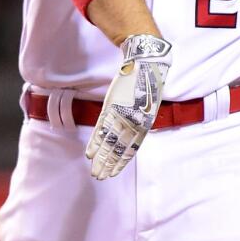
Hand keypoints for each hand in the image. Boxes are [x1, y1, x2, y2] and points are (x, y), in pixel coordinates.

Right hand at [85, 34, 171, 179]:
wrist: (145, 63)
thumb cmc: (148, 82)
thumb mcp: (149, 104)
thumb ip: (141, 119)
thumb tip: (134, 130)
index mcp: (145, 124)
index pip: (131, 149)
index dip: (121, 162)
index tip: (113, 172)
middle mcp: (133, 123)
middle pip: (118, 149)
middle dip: (108, 164)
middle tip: (100, 176)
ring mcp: (121, 116)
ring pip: (109, 143)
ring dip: (100, 158)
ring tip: (94, 170)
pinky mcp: (111, 107)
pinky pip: (101, 129)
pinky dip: (95, 142)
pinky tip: (90, 153)